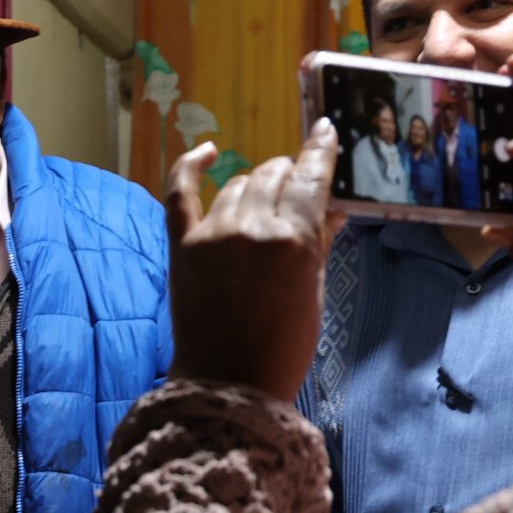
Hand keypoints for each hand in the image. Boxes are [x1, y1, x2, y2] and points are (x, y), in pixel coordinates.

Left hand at [165, 123, 343, 401]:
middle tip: (295, 194)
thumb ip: (318, 241)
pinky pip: (180, 191)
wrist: (227, 382)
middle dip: (289, 177)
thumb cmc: (283, 344)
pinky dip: (191, 165)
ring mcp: (211, 233)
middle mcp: (250, 226)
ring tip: (264, 203)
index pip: (310, 178)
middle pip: (273, 175)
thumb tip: (332, 206)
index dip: (320, 151)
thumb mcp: (313, 291)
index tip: (324, 131)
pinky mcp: (181, 245)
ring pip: (238, 183)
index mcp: (291, 239)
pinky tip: (207, 151)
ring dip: (256, 185)